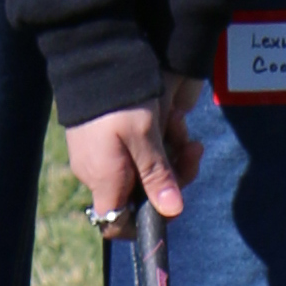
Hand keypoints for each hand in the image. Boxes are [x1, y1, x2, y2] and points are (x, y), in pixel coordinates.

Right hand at [65, 78, 202, 223]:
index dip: (144, 223)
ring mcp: (99, 157)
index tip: (171, 203)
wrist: (92, 61)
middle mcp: (97, 174)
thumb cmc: (119, 100)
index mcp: (104, 180)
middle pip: (140, 194)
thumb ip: (158, 176)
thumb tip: (172, 212)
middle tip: (193, 146)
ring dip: (169, 151)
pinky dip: (154, 140)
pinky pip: (133, 152)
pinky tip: (169, 118)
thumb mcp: (145, 137)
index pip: (117, 224)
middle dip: (173, 173)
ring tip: (180, 123)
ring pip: (142, 170)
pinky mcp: (101, 140)